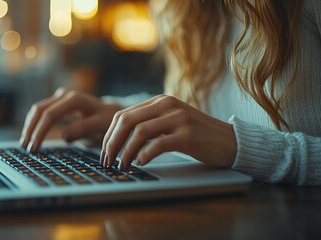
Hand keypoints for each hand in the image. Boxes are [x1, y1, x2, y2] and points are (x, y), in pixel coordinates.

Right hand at [20, 88, 120, 151]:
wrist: (111, 112)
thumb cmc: (107, 120)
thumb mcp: (100, 126)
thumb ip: (83, 129)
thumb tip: (64, 136)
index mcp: (75, 99)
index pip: (50, 115)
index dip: (39, 131)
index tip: (34, 148)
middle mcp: (65, 95)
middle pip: (40, 110)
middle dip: (30, 129)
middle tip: (25, 148)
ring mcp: (60, 97)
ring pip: (38, 110)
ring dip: (30, 126)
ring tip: (25, 144)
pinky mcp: (58, 103)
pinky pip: (42, 112)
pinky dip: (34, 124)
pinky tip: (31, 136)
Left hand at [100, 95, 236, 170]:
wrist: (230, 141)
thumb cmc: (197, 136)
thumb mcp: (170, 123)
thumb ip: (149, 125)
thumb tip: (120, 143)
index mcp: (159, 101)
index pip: (122, 115)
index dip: (108, 135)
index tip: (104, 152)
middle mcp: (167, 105)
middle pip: (126, 121)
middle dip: (111, 143)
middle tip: (106, 161)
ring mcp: (178, 118)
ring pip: (139, 132)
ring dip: (125, 152)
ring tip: (122, 166)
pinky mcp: (188, 134)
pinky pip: (159, 143)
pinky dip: (145, 155)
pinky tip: (141, 163)